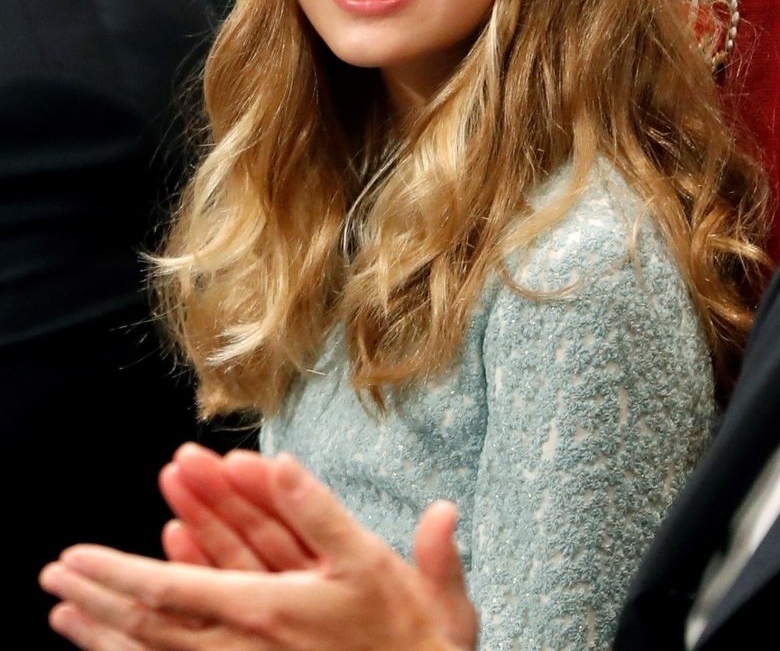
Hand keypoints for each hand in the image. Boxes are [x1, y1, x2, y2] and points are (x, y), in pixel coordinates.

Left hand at [41, 453, 478, 650]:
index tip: (77, 557)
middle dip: (103, 590)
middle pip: (157, 619)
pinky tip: (119, 644)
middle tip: (56, 570)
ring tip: (65, 609)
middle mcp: (249, 645)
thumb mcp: (376, 564)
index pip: (176, 591)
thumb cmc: (408, 635)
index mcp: (273, 610)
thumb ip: (329, 514)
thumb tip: (284, 462)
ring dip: (110, 626)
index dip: (121, 572)